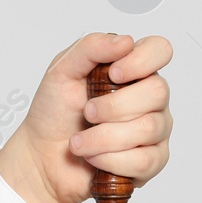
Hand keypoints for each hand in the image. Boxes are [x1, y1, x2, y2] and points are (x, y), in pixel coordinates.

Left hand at [0, 32, 172, 202]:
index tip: (114, 74)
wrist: (41, 156)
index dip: (142, 61)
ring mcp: (154, 129)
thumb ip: (90, 48)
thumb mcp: (61, 71)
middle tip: (87, 113)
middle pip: (158, 92)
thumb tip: (125, 41)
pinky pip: (144, 160)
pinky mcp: (151, 161)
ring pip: (148, 128)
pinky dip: (109, 159)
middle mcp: (149, 98)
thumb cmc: (54, 113)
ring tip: (79, 141)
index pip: (160, 50)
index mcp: (131, 70)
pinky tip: (93, 157)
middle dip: (113, 106)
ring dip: (103, 137)